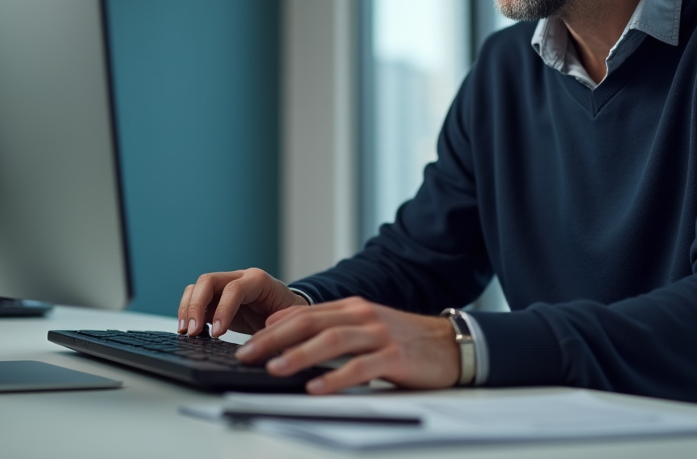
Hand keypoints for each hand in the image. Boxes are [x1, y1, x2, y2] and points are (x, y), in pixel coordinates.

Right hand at [177, 267, 307, 336]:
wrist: (288, 312)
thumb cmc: (288, 317)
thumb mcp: (285, 324)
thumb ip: (271, 333)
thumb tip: (258, 349)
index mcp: (259, 281)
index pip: (235, 289)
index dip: (223, 310)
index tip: (217, 333)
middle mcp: (239, 278)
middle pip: (209, 280)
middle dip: (196, 305)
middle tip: (192, 331)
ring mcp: (225, 286)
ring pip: (198, 287)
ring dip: (187, 308)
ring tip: (185, 331)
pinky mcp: (216, 298)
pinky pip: (195, 298)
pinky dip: (187, 312)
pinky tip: (187, 329)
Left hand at [235, 296, 459, 393]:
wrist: (449, 344)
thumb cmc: (403, 339)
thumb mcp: (365, 325)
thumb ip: (330, 325)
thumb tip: (284, 329)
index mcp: (352, 307)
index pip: (304, 313)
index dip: (273, 328)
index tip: (247, 342)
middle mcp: (363, 316)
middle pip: (311, 323)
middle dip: (274, 339)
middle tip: (247, 353)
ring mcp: (379, 335)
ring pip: (331, 342)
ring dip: (298, 355)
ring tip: (274, 368)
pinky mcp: (395, 357)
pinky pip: (360, 367)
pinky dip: (335, 378)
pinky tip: (316, 388)